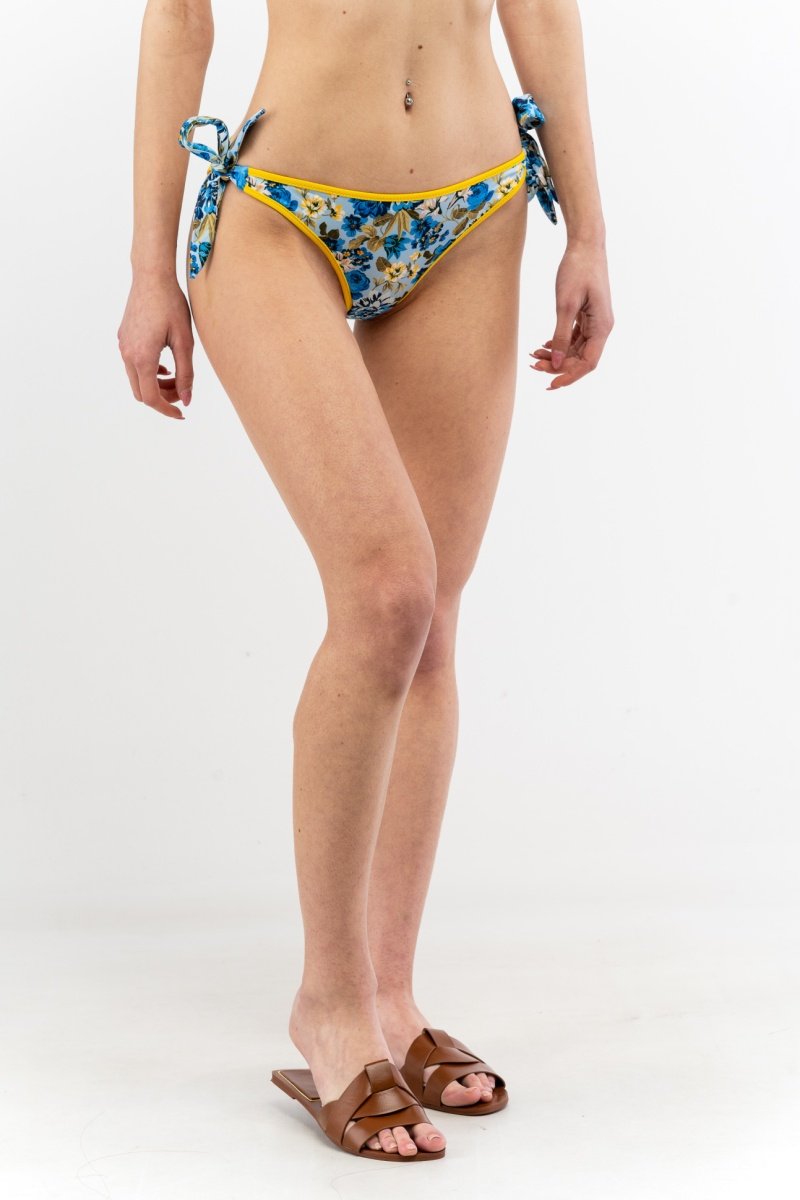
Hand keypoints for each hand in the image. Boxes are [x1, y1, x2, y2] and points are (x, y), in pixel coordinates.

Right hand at [117, 272, 194, 418]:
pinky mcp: (123, 338)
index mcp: (142, 358)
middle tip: (182, 392)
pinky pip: (133, 365)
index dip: (167, 410)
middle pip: (141, 392)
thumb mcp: (185, 342)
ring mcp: (123, 345)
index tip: (182, 414)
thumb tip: (187, 399)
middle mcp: (127, 354)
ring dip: (156, 384)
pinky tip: (164, 365)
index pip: (151, 398)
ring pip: (136, 379)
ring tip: (176, 377)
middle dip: (162, 398)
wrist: (151, 276)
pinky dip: (149, 372)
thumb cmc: (171, 305)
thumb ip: (186, 373)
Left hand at [530, 240, 613, 389]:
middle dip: (558, 365)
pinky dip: (559, 344)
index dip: (570, 376)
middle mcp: (601, 327)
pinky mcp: (586, 315)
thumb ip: (561, 336)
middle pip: (580, 359)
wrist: (585, 244)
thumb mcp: (565, 305)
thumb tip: (558, 364)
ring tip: (534, 355)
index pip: (588, 363)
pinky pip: (574, 338)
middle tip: (534, 364)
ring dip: (556, 355)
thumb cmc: (578, 269)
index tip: (550, 383)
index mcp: (602, 327)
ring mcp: (595, 322)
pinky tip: (544, 345)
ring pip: (576, 350)